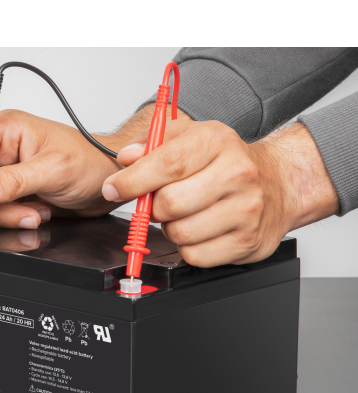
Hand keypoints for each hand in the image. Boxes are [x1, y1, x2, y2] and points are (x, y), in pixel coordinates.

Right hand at [0, 107, 166, 233]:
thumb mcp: (54, 169)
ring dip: (4, 214)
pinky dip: (11, 219)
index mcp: (7, 129)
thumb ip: (16, 179)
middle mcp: (1, 149)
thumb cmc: (91, 161)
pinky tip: (35, 214)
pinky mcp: (10, 193)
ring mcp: (4, 173)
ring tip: (34, 214)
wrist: (108, 183)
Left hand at [102, 120, 338, 266]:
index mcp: (218, 141)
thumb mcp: (190, 137)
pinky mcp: (247, 242)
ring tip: (183, 215)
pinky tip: (199, 230)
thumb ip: (152, 143)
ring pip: (179, 233)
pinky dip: (187, 247)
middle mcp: (237, 174)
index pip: (166, 164)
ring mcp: (246, 210)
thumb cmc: (226, 161)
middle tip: (158, 203)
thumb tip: (126, 158)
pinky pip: (195, 256)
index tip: (114, 188)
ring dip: (171, 228)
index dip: (132, 181)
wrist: (278, 183)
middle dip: (153, 207)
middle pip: (169, 204)